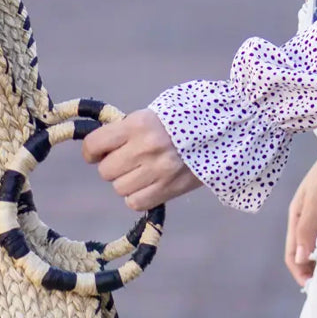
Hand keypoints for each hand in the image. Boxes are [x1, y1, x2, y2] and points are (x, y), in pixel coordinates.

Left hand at [81, 108, 201, 210]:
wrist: (225, 130)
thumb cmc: (183, 120)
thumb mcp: (152, 115)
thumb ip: (126, 130)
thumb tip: (99, 149)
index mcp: (138, 124)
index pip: (95, 144)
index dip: (91, 152)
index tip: (96, 153)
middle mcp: (146, 148)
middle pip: (105, 171)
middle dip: (112, 167)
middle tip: (127, 161)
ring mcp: (159, 170)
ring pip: (120, 188)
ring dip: (126, 183)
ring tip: (143, 172)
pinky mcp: (171, 188)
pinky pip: (136, 203)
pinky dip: (138, 197)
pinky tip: (149, 185)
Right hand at [285, 155, 316, 286]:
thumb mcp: (316, 202)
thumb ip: (307, 229)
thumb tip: (299, 259)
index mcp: (295, 217)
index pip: (292, 254)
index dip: (300, 273)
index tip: (314, 288)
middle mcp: (303, 219)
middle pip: (302, 253)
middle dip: (311, 271)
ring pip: (315, 246)